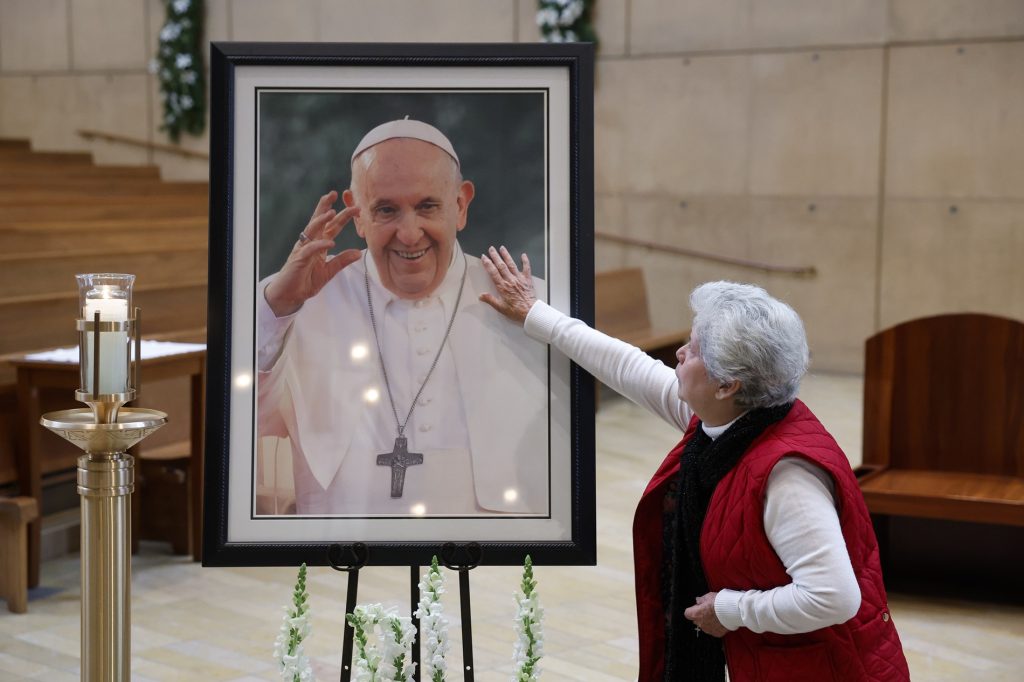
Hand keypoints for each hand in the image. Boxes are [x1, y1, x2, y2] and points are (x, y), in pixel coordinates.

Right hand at [264, 190, 361, 316]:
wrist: (290, 294)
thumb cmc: (307, 280)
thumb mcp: (329, 271)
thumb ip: (342, 261)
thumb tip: (358, 253)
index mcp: (319, 244)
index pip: (331, 226)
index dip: (341, 215)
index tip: (354, 206)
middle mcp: (310, 242)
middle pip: (320, 221)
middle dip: (327, 207)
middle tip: (335, 194)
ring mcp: (303, 249)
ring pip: (312, 230)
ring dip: (321, 220)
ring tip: (332, 212)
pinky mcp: (299, 259)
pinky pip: (310, 249)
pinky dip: (320, 245)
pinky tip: (330, 242)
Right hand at [479, 246, 536, 324]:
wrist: (530, 311)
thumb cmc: (516, 311)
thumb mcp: (500, 307)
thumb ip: (490, 300)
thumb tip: (481, 295)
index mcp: (503, 287)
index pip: (493, 272)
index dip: (488, 264)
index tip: (484, 257)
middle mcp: (510, 280)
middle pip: (501, 266)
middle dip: (495, 256)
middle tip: (491, 249)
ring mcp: (519, 279)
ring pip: (511, 264)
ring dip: (506, 255)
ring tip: (502, 248)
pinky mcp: (527, 280)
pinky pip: (527, 268)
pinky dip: (525, 261)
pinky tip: (523, 255)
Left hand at [684, 592, 726, 637]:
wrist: (733, 611)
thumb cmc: (720, 603)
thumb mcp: (708, 596)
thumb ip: (701, 600)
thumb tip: (698, 601)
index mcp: (696, 614)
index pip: (687, 613)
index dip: (692, 609)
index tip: (697, 607)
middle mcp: (701, 623)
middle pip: (696, 620)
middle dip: (700, 615)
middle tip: (708, 610)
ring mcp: (708, 630)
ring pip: (704, 625)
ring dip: (707, 621)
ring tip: (716, 615)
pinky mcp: (716, 633)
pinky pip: (713, 630)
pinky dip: (715, 626)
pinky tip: (720, 620)